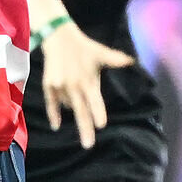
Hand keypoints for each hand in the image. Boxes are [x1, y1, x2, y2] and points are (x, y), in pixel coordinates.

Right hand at [41, 21, 132, 149]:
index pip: (95, 100)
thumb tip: (131, 61)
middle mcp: (75, 86)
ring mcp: (61, 87)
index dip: (98, 112)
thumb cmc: (83, 46)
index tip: (101, 125)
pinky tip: (56, 125)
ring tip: (76, 93)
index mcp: (89, 80)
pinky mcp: (50, 85)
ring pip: (69, 105)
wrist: (58, 37)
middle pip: (81, 111)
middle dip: (85, 128)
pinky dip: (53, 114)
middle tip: (88, 145)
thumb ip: (115, 59)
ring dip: (74, 108)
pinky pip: (51, 103)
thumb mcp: (100, 52)